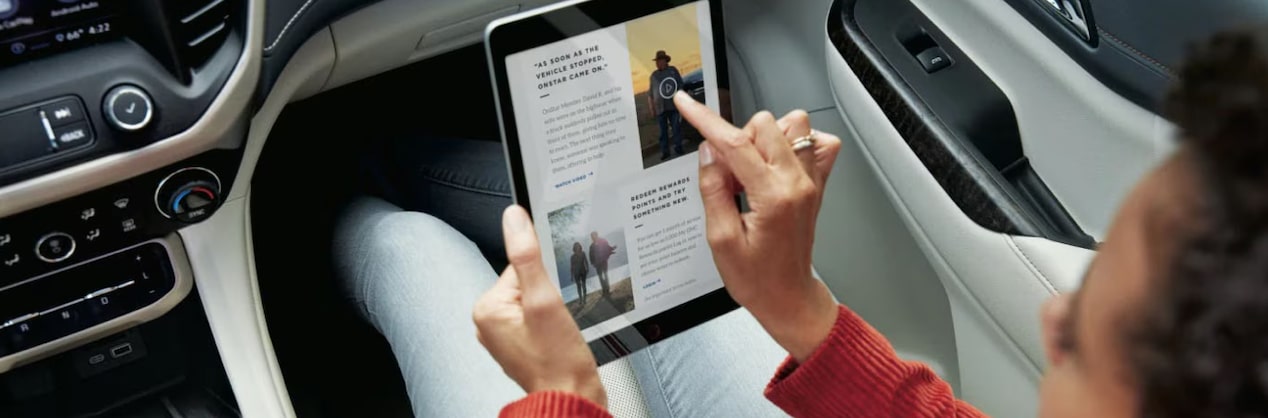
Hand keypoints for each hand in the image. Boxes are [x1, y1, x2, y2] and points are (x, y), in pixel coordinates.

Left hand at [474, 206, 606, 407]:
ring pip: (537, 301)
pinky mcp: (521, 345)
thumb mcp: (544, 300)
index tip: (555, 298)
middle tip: (558, 320)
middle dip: (551, 296)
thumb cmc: (559, 361)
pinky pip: (539, 319)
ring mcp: (506, 336)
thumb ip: (527, 255)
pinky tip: (560, 339)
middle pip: (529, 283)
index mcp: (488, 308)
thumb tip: (514, 217)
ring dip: (554, 310)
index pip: (521, 266)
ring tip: (559, 333)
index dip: (547, 278)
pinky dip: (554, 324)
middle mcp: (490, 322)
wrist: (573, 400)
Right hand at [675, 92, 843, 361]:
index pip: (735, 144)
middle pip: (765, 124)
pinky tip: (776, 166)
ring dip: (765, 139)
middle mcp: (798, 183)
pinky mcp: (818, 183)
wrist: (789, 297)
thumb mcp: (720, 240)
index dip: (705, 120)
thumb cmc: (757, 278)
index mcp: (772, 197)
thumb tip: (709, 152)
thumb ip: (714, 190)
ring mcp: (813, 181)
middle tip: (728, 174)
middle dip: (738, 139)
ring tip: (751, 171)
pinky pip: (817, 143)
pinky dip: (794, 144)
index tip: (687, 105)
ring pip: (793, 125)